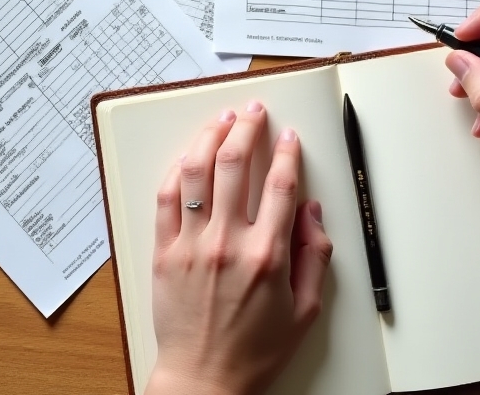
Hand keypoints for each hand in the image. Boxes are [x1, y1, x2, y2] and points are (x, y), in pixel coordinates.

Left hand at [144, 102, 331, 394]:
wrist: (204, 381)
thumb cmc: (254, 351)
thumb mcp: (305, 311)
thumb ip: (315, 256)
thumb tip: (311, 212)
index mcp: (267, 255)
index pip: (280, 184)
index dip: (287, 153)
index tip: (289, 137)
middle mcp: (228, 242)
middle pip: (236, 163)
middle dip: (247, 128)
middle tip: (253, 113)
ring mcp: (192, 244)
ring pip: (197, 171)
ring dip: (210, 137)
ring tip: (221, 120)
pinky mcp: (164, 251)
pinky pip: (167, 198)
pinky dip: (177, 170)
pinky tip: (188, 156)